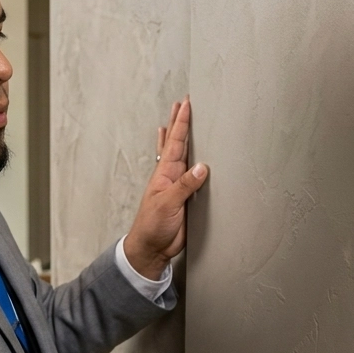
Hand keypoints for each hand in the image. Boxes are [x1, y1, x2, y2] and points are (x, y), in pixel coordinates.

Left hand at [124, 97, 207, 278]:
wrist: (151, 249)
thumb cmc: (153, 227)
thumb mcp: (168, 204)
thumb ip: (185, 186)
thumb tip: (202, 166)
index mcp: (164, 173)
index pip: (175, 142)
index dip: (181, 123)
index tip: (186, 104)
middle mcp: (170, 176)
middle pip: (176, 143)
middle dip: (179, 123)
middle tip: (182, 103)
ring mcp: (177, 186)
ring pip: (181, 156)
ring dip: (182, 138)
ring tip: (180, 120)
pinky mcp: (185, 198)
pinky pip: (190, 175)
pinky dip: (190, 162)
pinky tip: (193, 158)